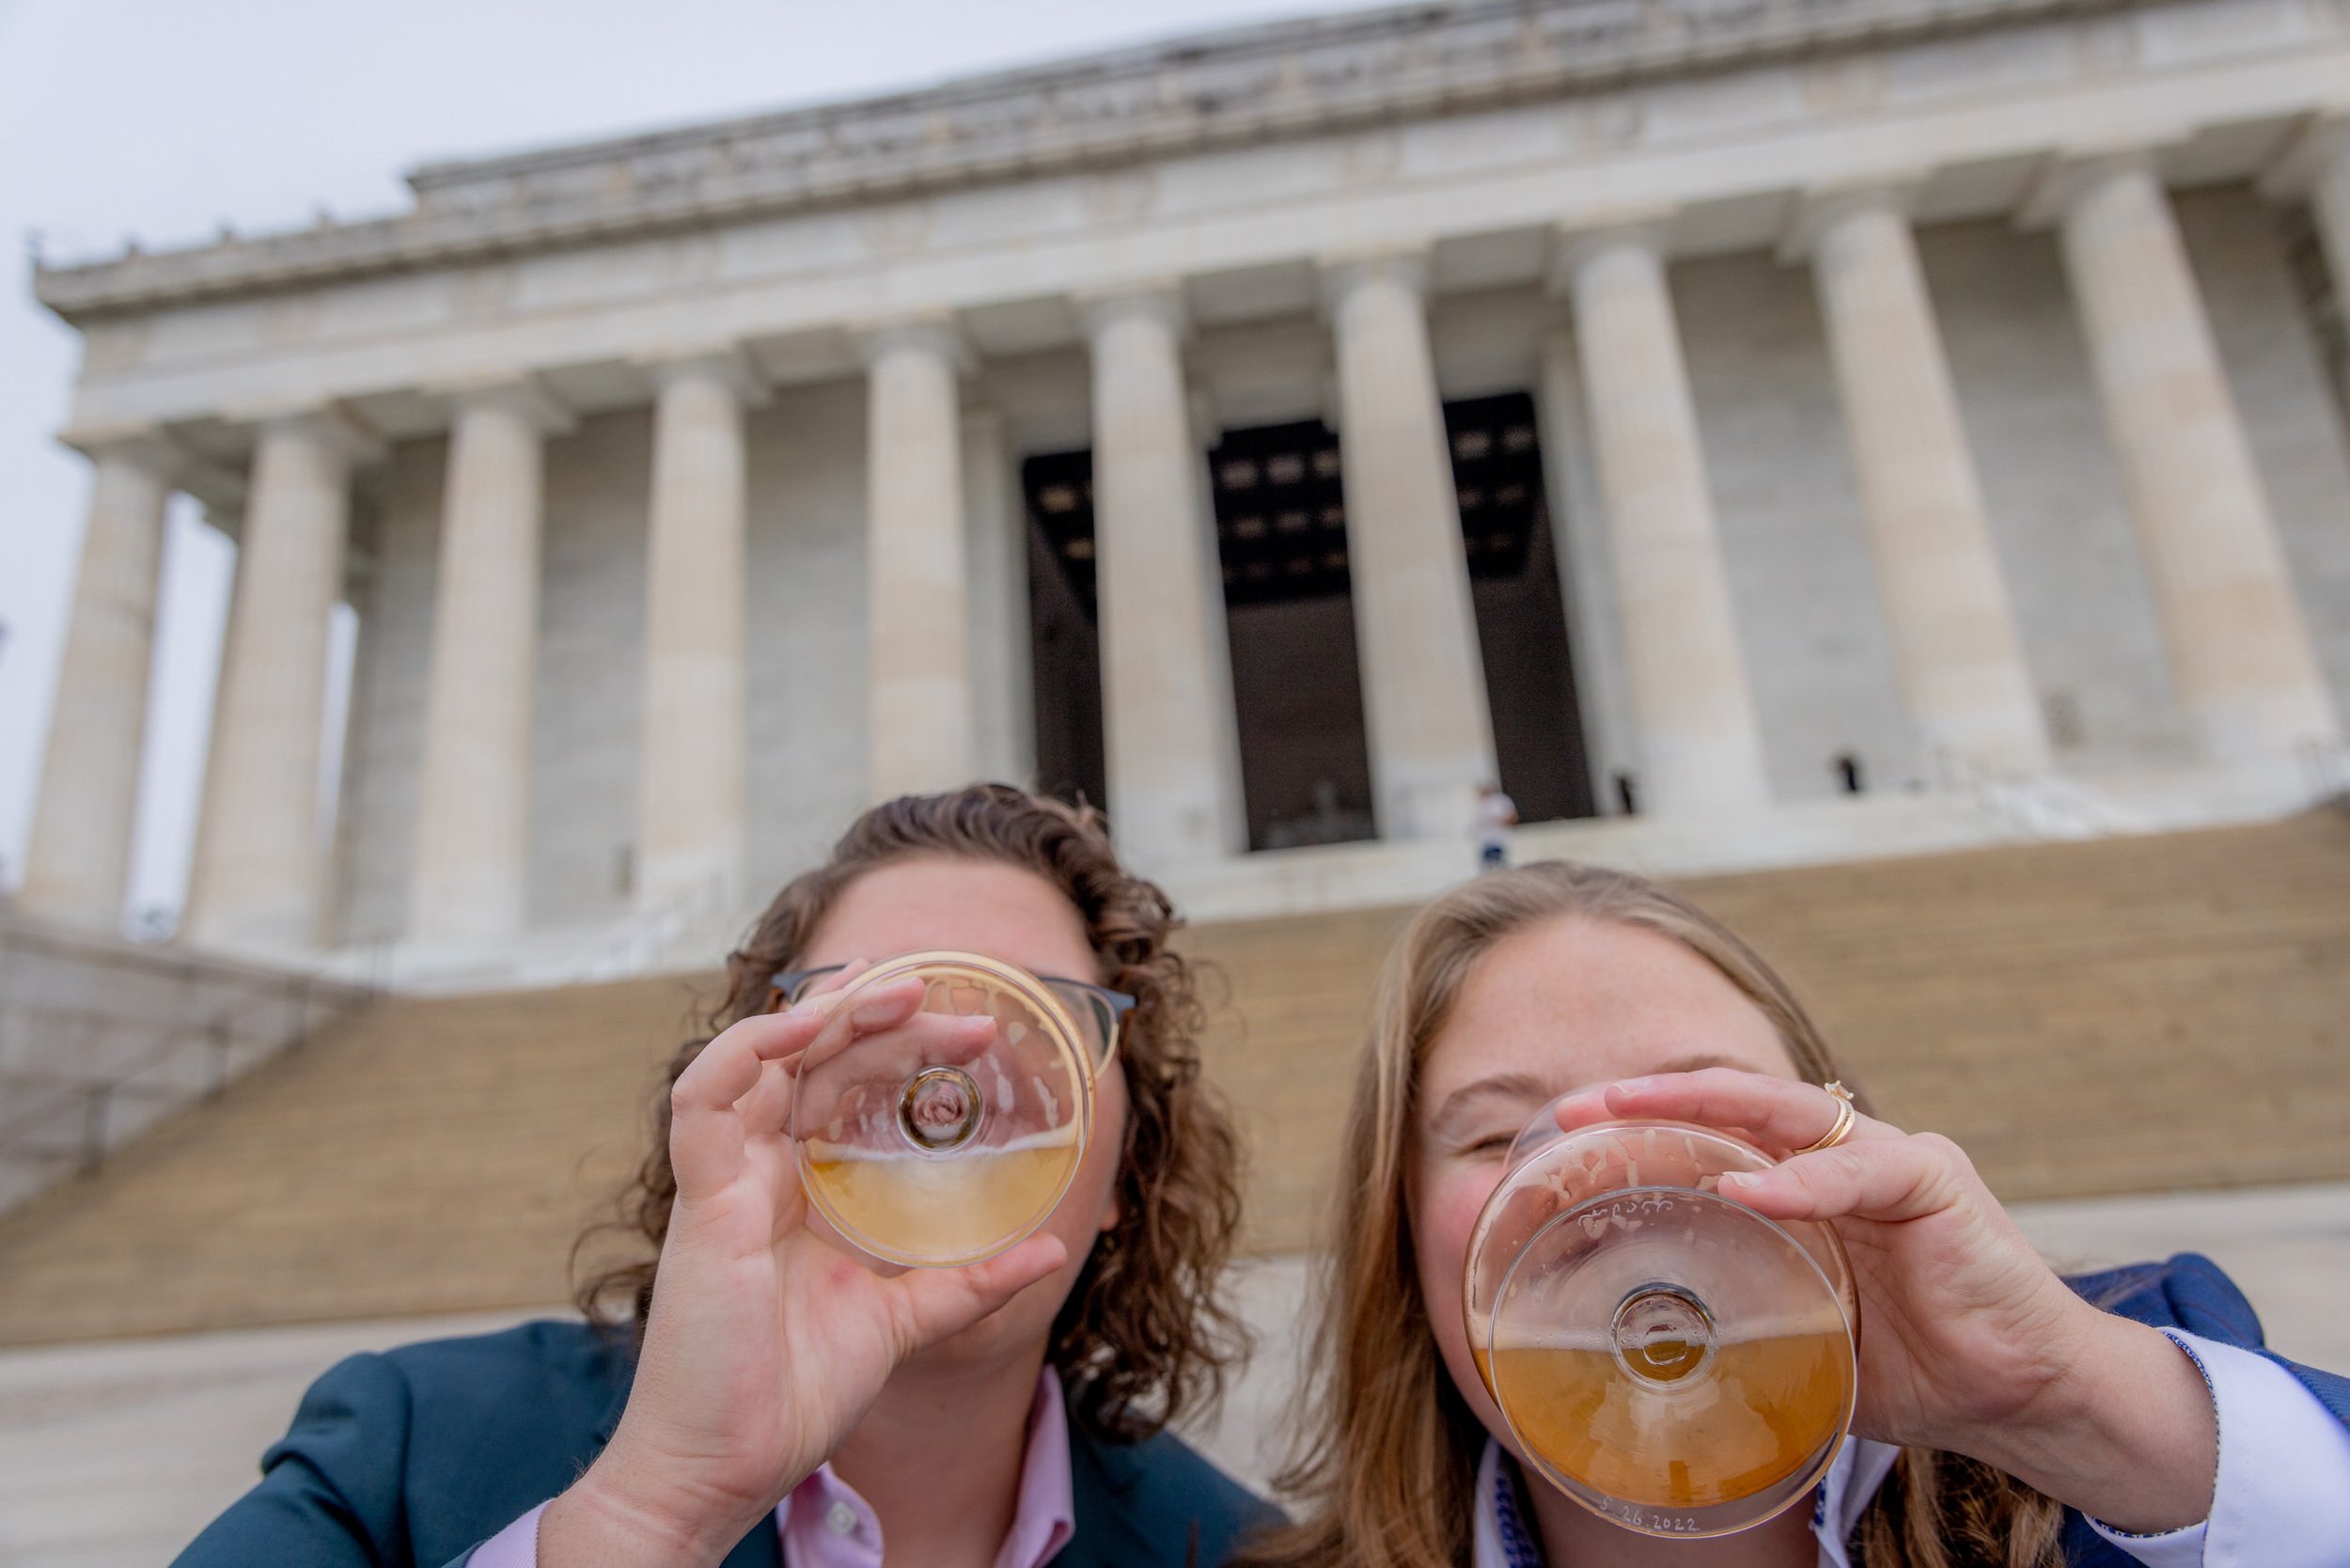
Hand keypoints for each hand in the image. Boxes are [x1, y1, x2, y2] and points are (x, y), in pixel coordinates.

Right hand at [542, 967, 1067, 1566]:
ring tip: (895, 986)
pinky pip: (703, 1099)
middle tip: (951, 999)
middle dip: (879, 1017)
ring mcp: (724, 1180)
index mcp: (794, 1190)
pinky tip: (808, 1024)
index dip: (881, 1037)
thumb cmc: (789, 1396)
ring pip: (760, 1059)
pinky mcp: (701, 1201)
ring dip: (825, 1012)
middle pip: (811, 1061)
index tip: (950, 1014)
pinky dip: (747, 1050)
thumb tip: (1053, 1252)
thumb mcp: (903, 1322)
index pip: (833, 1083)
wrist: (727, 1466)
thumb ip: (970, 1282)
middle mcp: (756, 1171)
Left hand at [1553, 1071, 2216, 1532]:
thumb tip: (1651, 1353)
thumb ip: (1746, 1322)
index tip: (1568, 1136)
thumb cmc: (1918, 1367)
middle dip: (1651, 1097)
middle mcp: (1842, 1157)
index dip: (1644, 1128)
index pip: (1714, 1134)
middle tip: (1577, 1108)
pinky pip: (1860, 1170)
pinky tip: (1749, 1191)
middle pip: (1735, 1103)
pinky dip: (1802, 1181)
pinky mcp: (1936, 1183)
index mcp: (1808, 1186)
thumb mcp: (1804, 1340)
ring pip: (1786, 1112)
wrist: (2023, 1397)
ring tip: (1633, 1111)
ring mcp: (1889, 1161)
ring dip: (1704, 1106)